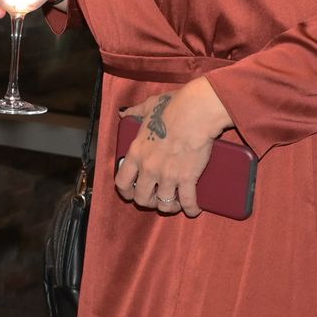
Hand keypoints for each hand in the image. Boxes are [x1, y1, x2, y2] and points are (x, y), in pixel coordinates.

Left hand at [112, 80, 229, 217]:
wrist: (195, 112)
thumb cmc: (172, 107)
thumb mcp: (148, 107)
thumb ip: (135, 112)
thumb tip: (124, 112)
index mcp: (136, 152)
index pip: (121, 181)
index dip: (126, 191)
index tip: (131, 193)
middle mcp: (148, 167)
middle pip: (141, 198)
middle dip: (147, 202)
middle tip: (155, 199)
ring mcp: (167, 175)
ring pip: (163, 203)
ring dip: (169, 206)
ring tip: (174, 203)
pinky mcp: (187, 178)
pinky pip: (187, 201)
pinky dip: (191, 208)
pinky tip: (194, 209)